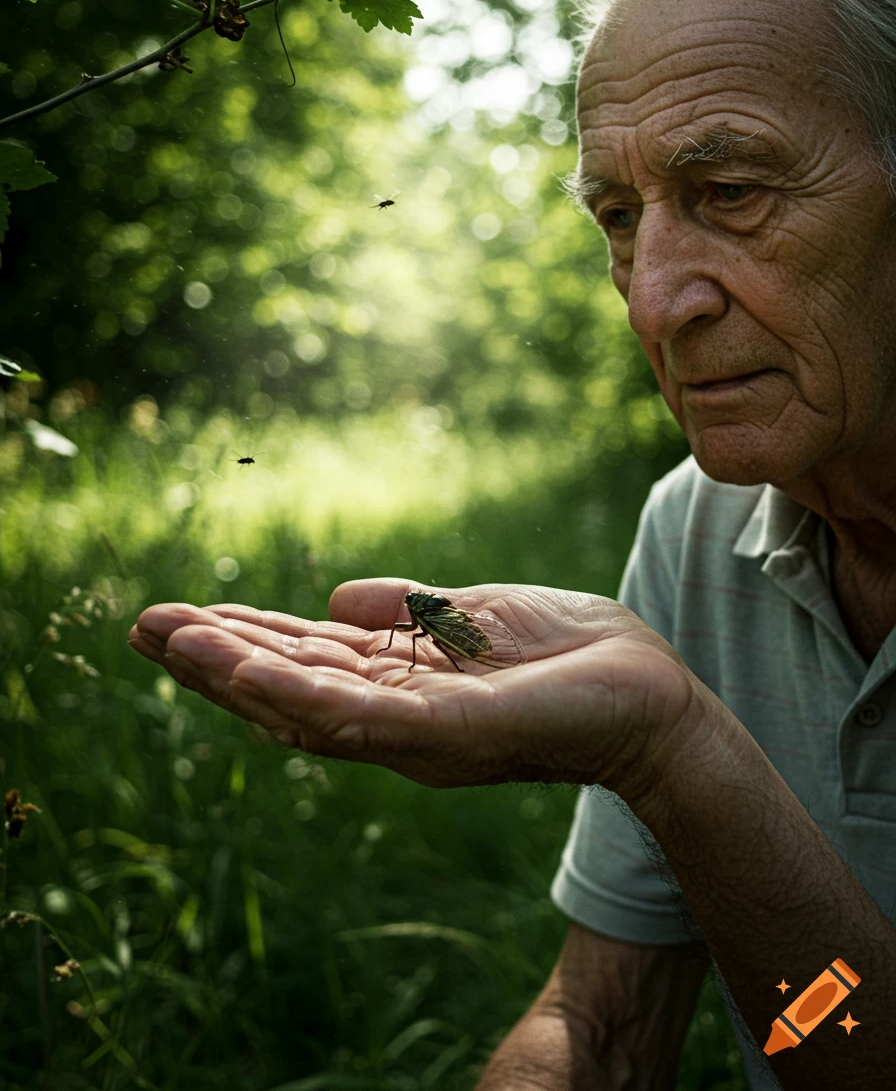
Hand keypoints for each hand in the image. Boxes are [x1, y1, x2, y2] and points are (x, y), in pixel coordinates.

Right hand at [128, 579, 707, 801]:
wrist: (654, 691)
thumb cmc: (574, 652)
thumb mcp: (477, 615)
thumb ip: (409, 611)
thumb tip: (334, 597)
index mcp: (403, 681)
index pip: (306, 660)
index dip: (243, 638)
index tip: (182, 614)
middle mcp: (396, 714)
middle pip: (289, 687)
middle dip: (216, 658)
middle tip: (143, 627)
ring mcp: (417, 731)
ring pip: (306, 705)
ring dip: (236, 674)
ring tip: (171, 640)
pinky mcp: (447, 735)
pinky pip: (357, 715)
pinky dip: (294, 693)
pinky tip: (245, 668)